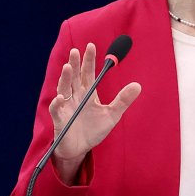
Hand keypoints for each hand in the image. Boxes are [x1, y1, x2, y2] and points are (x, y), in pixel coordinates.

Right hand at [48, 42, 140, 181]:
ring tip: (68, 67)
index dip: (88, 60)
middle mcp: (75, 97)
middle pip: (74, 77)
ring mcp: (66, 107)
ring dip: (65, 78)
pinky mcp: (60, 120)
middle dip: (75, 64)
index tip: (90, 45)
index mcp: (87, 93)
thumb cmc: (94, 130)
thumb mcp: (112, 115)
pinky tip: (60, 98)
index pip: (87, 73)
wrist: (81, 150)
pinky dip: (57, 104)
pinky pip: (57, 110)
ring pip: (63, 89)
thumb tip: (138, 85)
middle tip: (76, 51)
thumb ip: (123, 100)